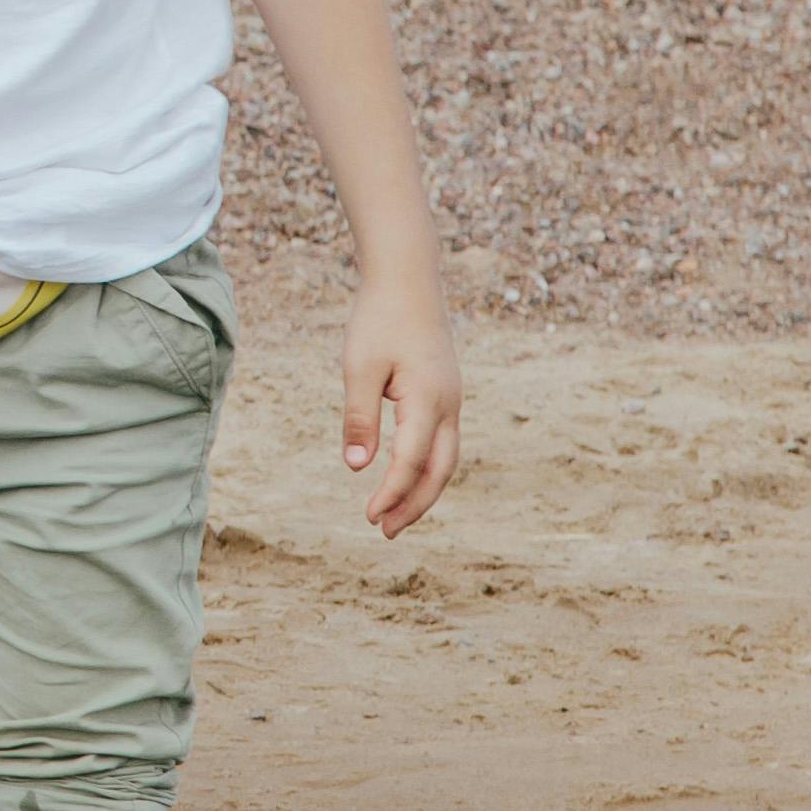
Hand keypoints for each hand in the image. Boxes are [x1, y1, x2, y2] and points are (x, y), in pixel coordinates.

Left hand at [342, 272, 459, 535]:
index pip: (412, 461)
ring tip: (393, 515)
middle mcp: (449, 405)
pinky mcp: (446, 394)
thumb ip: (359, 418)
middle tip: (385, 532)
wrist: (408, 279)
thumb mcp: (359, 367)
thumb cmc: (379, 319)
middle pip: (440, 471)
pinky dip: (426, 468)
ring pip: (446, 459)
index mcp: (428, 399)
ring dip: (422, 490)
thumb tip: (358, 467)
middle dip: (414, 505)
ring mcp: (452, 399)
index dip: (392, 493)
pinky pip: (443, 442)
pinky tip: (404, 477)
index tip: (369, 517)